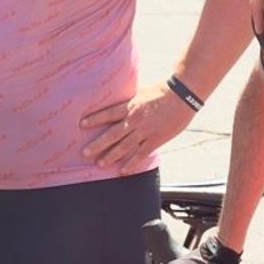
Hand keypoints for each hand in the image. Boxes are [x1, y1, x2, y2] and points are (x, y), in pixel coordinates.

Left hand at [81, 84, 195, 172]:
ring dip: (110, 156)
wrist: (182, 96)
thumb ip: (128, 98)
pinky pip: (141, 154)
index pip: (108, 113)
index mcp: (130, 106)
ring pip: (124, 147)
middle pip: (112, 134)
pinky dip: (131, 164)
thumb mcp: (140, 91)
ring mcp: (145, 131)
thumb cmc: (162, 91)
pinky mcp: (155, 140)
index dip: (94, 119)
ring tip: (99, 164)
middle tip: (84, 153)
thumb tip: (116, 97)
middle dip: (97, 144)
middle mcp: (134, 120)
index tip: (81, 125)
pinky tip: (123, 171)